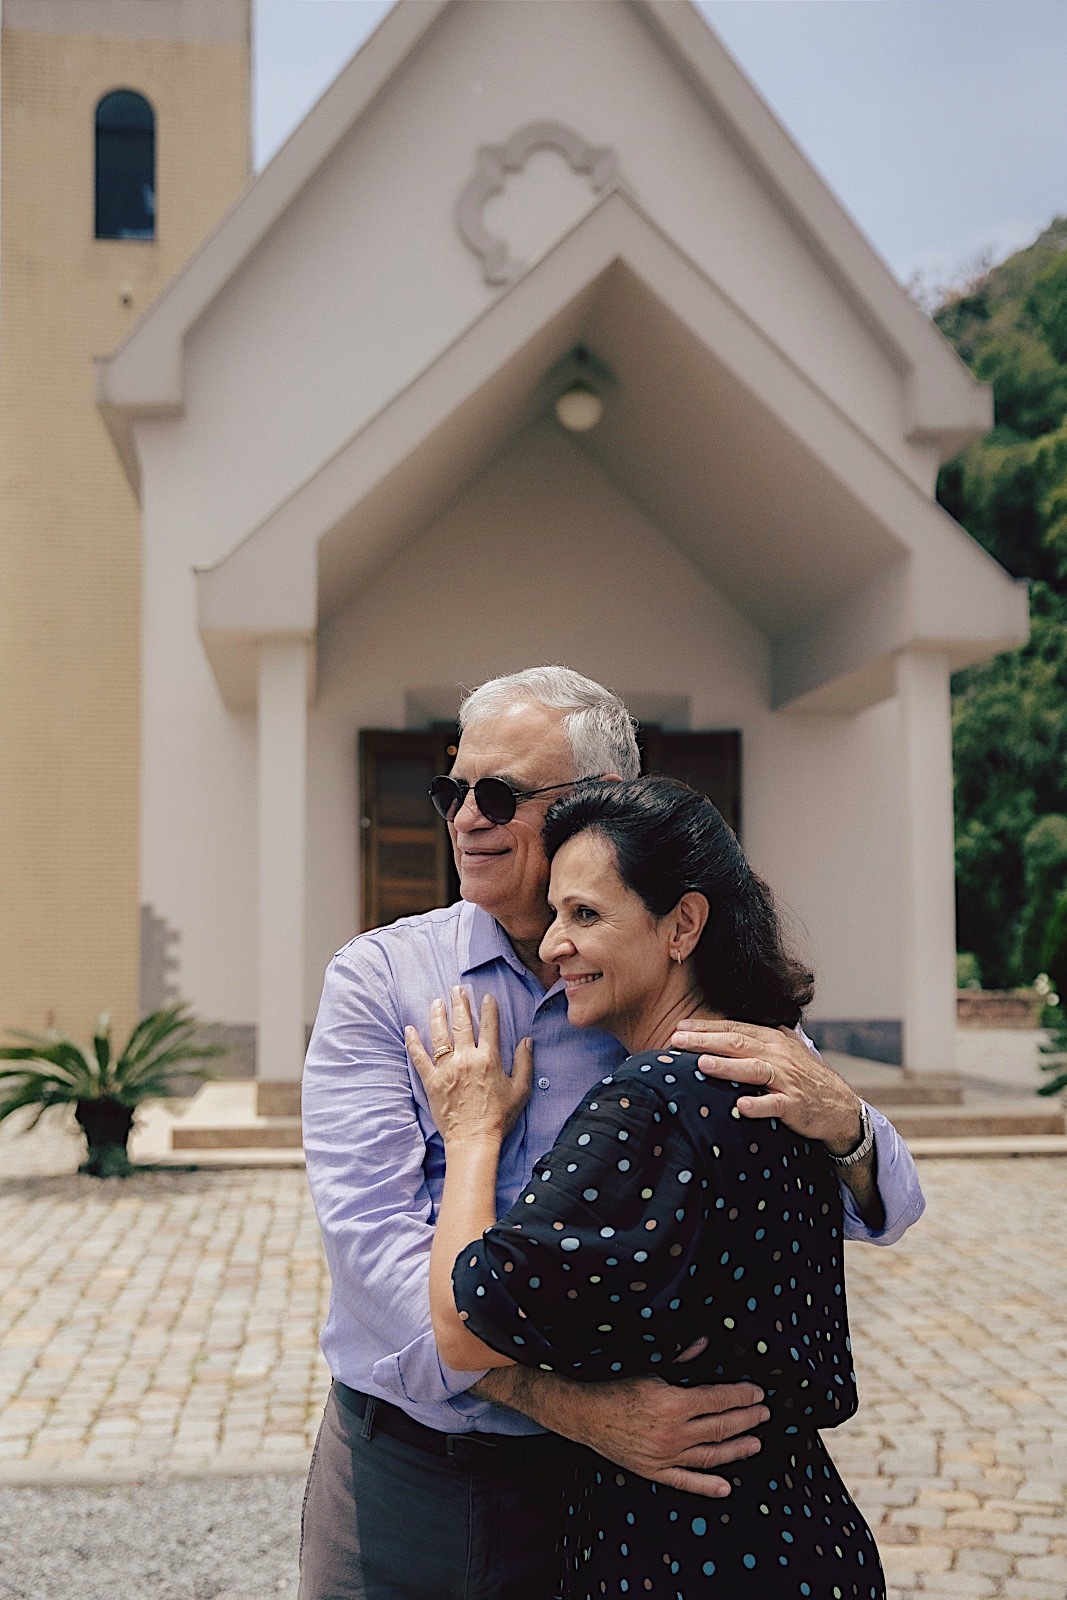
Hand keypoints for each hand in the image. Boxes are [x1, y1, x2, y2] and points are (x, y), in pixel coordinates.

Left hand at [406, 988, 532, 1144]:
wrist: (474, 1139)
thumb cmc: (499, 1117)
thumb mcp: (520, 1090)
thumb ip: (524, 1063)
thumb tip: (527, 1041)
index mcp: (489, 1059)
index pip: (489, 1026)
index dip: (488, 1009)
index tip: (486, 997)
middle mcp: (466, 1059)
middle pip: (462, 1024)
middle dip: (460, 1003)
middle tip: (457, 989)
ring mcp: (446, 1069)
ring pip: (440, 1035)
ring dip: (438, 1015)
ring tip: (437, 1002)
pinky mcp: (431, 1081)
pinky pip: (419, 1058)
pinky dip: (413, 1042)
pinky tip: (409, 1029)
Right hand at [503, 1368, 768, 1498]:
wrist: (582, 1412)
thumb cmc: (614, 1383)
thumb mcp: (649, 1364)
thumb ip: (680, 1358)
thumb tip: (705, 1344)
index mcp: (673, 1403)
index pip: (718, 1400)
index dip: (741, 1396)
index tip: (757, 1393)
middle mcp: (672, 1433)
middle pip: (720, 1427)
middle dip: (746, 1419)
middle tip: (764, 1414)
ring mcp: (664, 1455)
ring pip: (710, 1455)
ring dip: (736, 1449)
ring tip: (756, 1442)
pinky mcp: (654, 1470)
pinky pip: (686, 1481)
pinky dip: (707, 1486)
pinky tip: (726, 1487)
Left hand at [670, 1018, 862, 1155]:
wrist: (840, 1106)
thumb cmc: (807, 1077)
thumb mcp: (787, 1049)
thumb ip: (764, 1036)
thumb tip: (737, 1024)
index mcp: (772, 1040)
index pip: (734, 1029)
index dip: (706, 1027)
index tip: (679, 1028)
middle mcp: (778, 1055)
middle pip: (738, 1044)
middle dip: (705, 1040)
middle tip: (677, 1040)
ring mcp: (787, 1080)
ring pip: (754, 1068)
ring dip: (728, 1066)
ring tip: (703, 1064)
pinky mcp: (795, 1105)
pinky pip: (775, 1104)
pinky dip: (759, 1104)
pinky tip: (741, 1105)